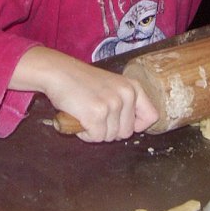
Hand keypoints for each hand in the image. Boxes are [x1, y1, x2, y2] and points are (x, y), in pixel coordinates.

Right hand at [10, 46, 158, 141]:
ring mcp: (112, 104)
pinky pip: (95, 138)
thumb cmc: (81, 81)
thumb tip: (135, 127)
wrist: (58, 72)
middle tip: (94, 115)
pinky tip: (78, 117)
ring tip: (85, 113)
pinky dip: (85, 134)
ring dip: (95, 132)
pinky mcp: (97, 115)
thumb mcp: (112, 86)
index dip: (137, 125)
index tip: (120, 123)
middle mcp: (126, 95)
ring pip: (110, 137)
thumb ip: (125, 102)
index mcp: (133, 87)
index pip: (151, 116)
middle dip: (109, 130)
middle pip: (126, 133)